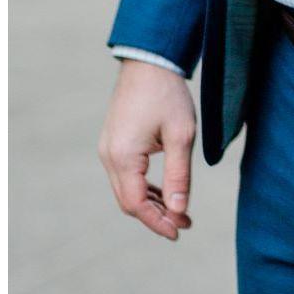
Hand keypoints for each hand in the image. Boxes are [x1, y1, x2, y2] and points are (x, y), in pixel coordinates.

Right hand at [98, 59, 196, 240]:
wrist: (149, 61)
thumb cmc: (167, 95)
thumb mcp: (181, 135)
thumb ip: (179, 175)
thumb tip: (179, 211)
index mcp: (123, 157)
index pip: (137, 204)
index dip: (158, 222)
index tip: (180, 231)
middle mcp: (109, 156)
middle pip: (128, 201)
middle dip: (156, 216)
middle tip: (184, 223)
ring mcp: (108, 149)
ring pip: (126, 189)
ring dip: (151, 203)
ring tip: (180, 211)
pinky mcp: (114, 142)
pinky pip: (126, 175)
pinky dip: (144, 187)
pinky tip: (166, 191)